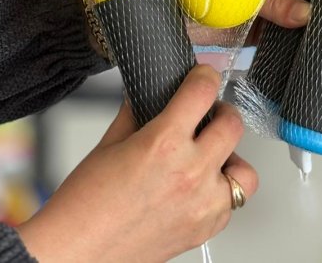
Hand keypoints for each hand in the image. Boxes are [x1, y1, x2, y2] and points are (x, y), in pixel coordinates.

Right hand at [16, 65, 257, 262]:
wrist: (76, 253)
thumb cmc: (84, 206)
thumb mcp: (109, 143)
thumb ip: (136, 113)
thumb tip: (149, 95)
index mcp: (163, 143)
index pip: (203, 92)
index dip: (205, 76)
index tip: (202, 76)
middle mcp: (189, 172)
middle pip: (233, 124)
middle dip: (221, 112)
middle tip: (207, 113)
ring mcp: (201, 205)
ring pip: (245, 171)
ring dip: (230, 157)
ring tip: (210, 155)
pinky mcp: (203, 230)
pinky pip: (232, 203)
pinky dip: (221, 192)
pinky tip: (199, 186)